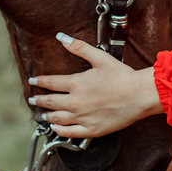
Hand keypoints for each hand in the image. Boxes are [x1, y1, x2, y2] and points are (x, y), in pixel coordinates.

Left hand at [28, 33, 162, 137]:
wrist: (139, 96)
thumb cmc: (122, 76)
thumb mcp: (100, 57)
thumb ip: (79, 47)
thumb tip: (62, 37)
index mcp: (76, 83)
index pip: (51, 82)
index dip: (39, 81)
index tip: (32, 81)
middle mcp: (75, 102)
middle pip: (50, 102)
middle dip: (39, 99)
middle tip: (33, 99)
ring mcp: (82, 117)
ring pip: (57, 118)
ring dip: (47, 115)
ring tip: (43, 114)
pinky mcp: (91, 130)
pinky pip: (69, 133)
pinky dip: (60, 130)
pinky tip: (57, 128)